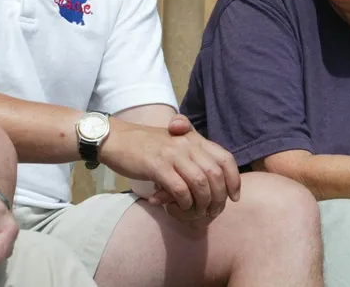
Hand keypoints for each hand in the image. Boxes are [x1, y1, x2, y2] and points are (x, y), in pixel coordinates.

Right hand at [102, 114, 240, 221]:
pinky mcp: (157, 166)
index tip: (233, 197)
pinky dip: (184, 202)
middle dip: (219, 197)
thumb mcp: (173, 144)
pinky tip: (180, 207)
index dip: (234, 179)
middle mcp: (186, 144)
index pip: (225, 158)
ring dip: (202, 203)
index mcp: (193, 138)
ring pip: (200, 183)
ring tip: (198, 212)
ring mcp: (172, 154)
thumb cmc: (145, 146)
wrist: (116, 140)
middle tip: (213, 211)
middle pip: (215, 174)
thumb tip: (210, 183)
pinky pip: (180, 189)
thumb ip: (192, 157)